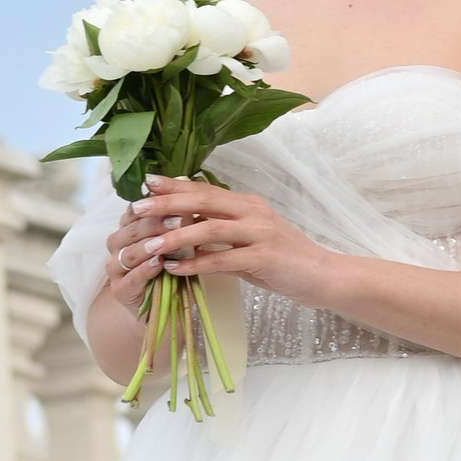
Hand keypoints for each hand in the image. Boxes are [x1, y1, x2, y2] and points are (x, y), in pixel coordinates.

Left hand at [106, 177, 340, 309]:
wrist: (323, 277)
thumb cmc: (284, 261)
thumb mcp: (250, 240)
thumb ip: (221, 234)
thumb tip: (185, 228)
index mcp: (248, 203)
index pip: (205, 189)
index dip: (175, 185)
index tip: (146, 183)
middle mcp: (253, 211)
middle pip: (203, 201)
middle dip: (167, 203)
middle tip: (137, 207)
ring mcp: (260, 233)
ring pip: (209, 229)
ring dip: (175, 237)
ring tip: (148, 245)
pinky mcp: (265, 258)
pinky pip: (223, 260)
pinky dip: (196, 264)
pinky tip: (174, 269)